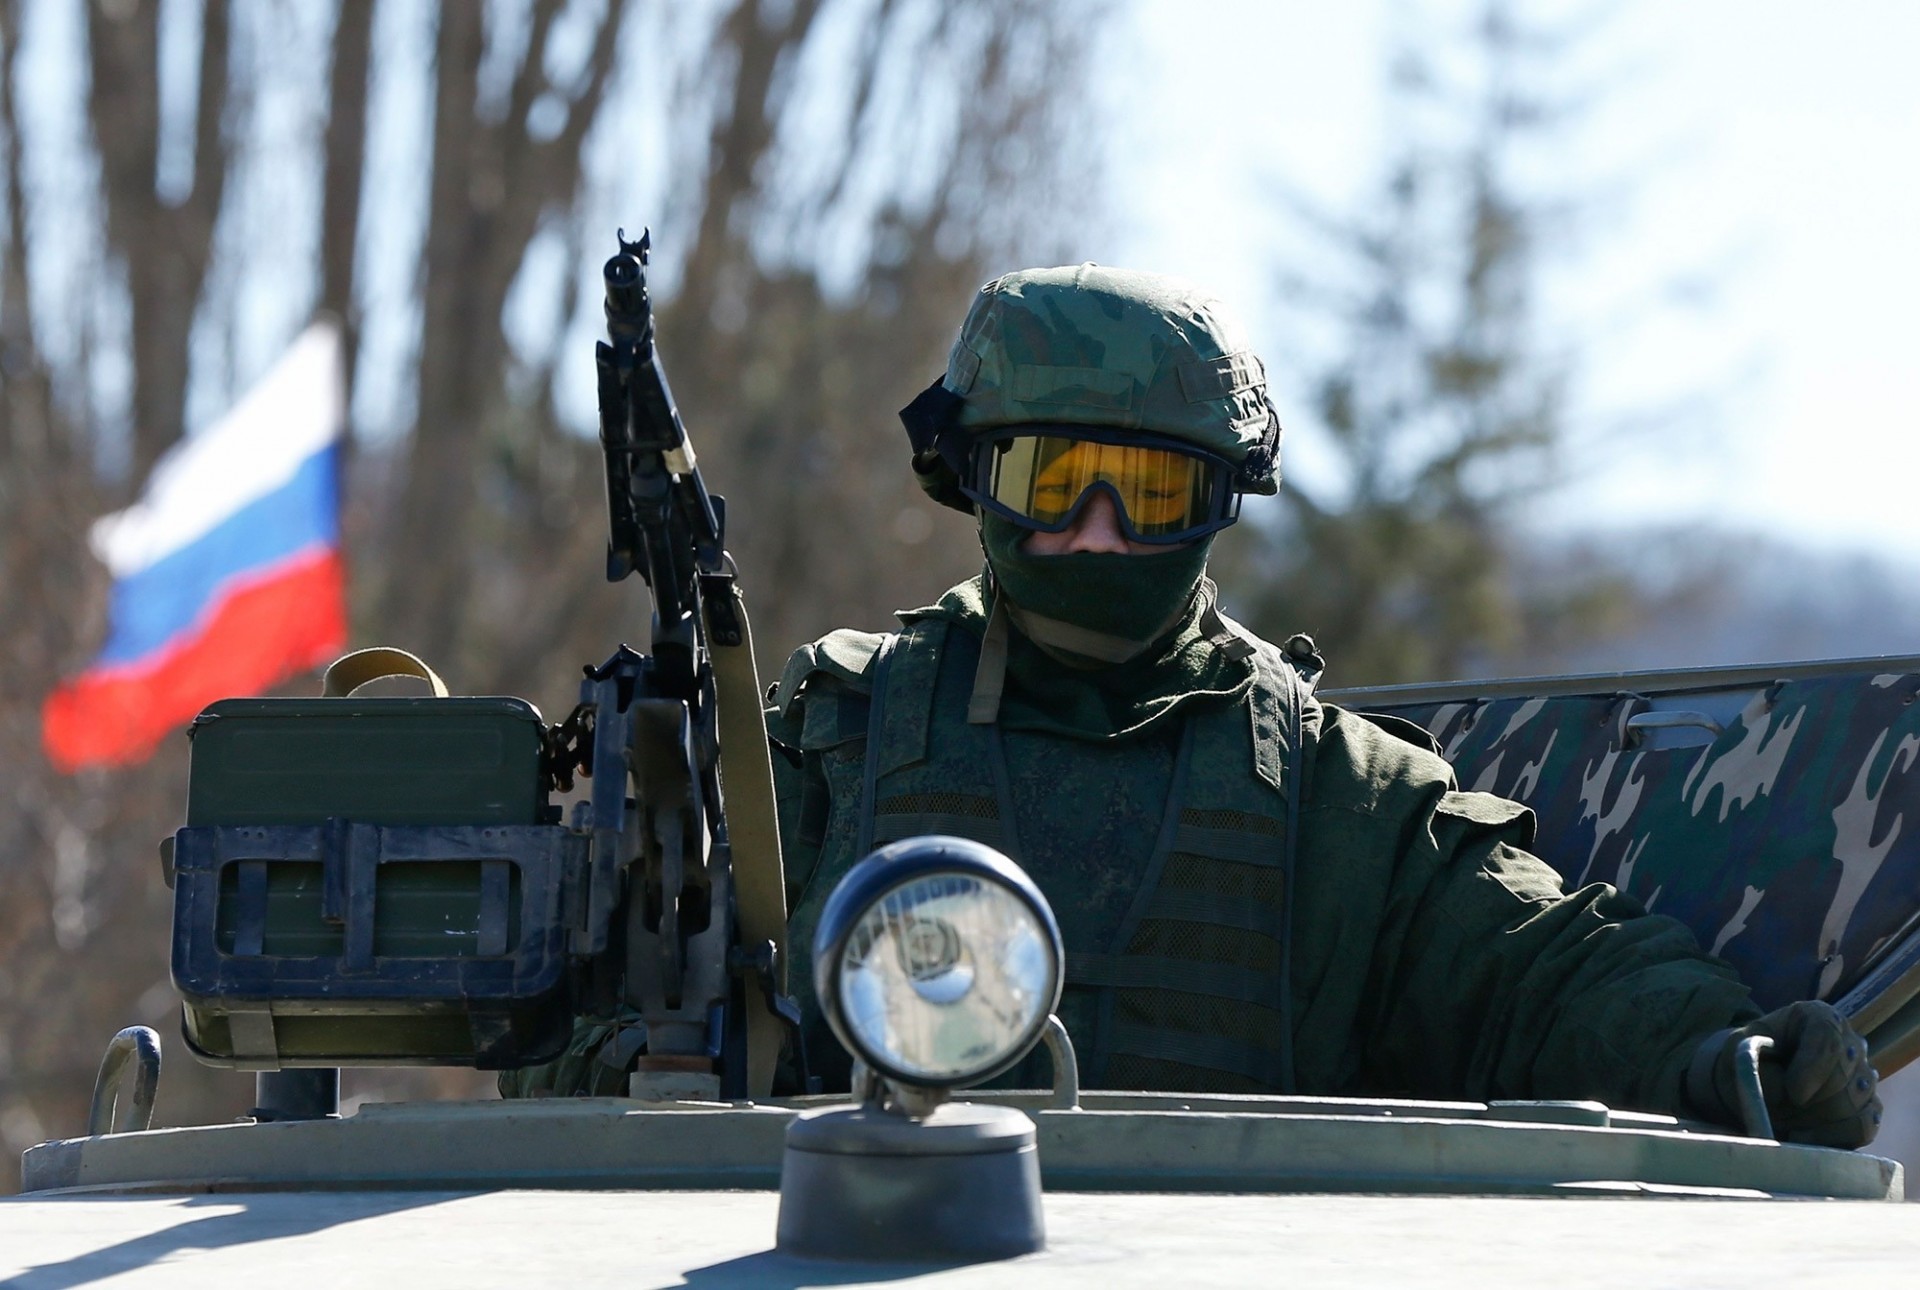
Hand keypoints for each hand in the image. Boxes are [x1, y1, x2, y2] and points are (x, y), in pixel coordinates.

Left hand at [1685, 1001, 1880, 1147]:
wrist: (1757, 1082)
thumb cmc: (1750, 1060)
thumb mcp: (1740, 1052)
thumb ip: (1757, 1066)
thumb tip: (1787, 1095)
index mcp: (1818, 1016)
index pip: (1829, 1039)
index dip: (1813, 1069)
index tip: (1793, 1093)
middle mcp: (1850, 1042)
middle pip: (1842, 1077)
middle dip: (1806, 1101)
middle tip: (1776, 1108)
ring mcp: (1864, 1076)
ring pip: (1852, 1105)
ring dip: (1813, 1120)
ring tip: (1783, 1119)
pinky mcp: (1868, 1107)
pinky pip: (1863, 1127)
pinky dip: (1833, 1138)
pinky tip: (1803, 1138)